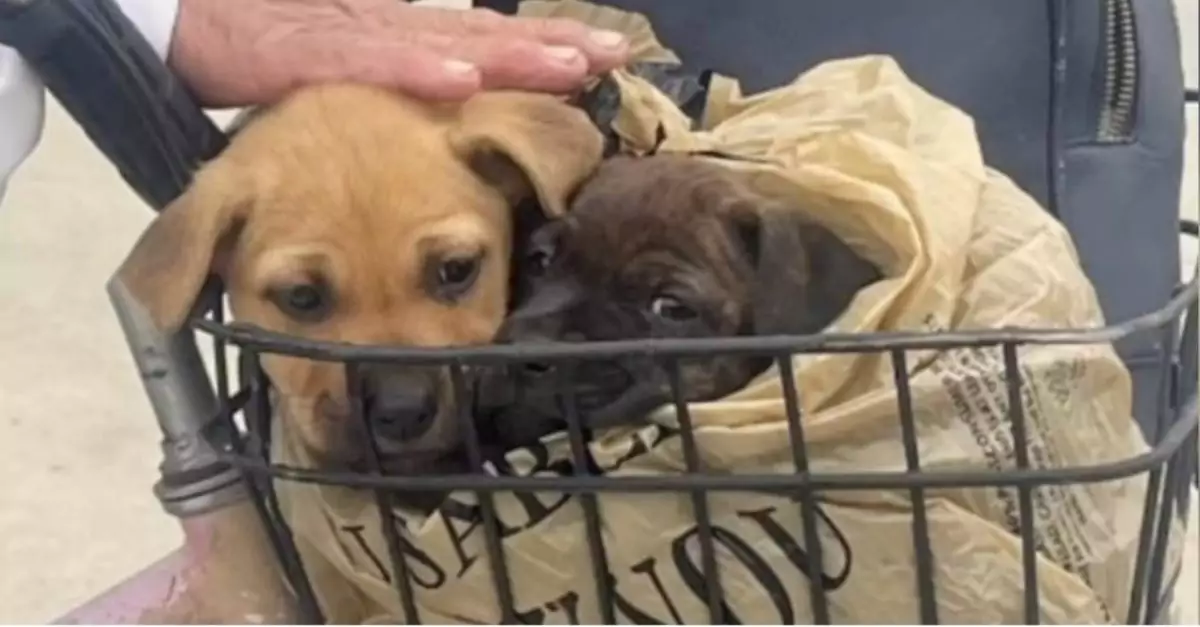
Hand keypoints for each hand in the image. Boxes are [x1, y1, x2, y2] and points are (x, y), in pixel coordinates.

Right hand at [169, 0, 631, 106]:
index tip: (597, 58)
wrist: (176, 14)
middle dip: (549, 47)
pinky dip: (416, 72)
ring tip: (569, 64)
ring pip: (442, 44)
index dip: (538, 47)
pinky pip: (370, 62)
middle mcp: (386, 25)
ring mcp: (352, 33)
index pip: (478, 40)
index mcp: (394, 31)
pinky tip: (465, 83)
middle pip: (480, 37)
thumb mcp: (339, 62)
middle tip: (614, 56)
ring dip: (509, 55)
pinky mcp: (308, 51)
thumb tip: (440, 99)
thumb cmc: (256, 40)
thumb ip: (388, 78)